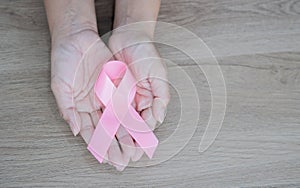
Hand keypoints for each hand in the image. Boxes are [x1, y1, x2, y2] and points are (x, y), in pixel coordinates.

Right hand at [50, 29, 140, 170]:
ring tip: (134, 148)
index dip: (98, 146)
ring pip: (119, 118)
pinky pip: (126, 102)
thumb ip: (67, 109)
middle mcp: (95, 103)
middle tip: (123, 160)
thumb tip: (74, 130)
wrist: (77, 38)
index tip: (107, 159)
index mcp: (80, 106)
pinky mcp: (117, 85)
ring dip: (126, 134)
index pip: (90, 131)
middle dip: (115, 145)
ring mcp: (107, 95)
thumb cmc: (64, 60)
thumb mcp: (60, 86)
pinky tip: (138, 127)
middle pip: (107, 129)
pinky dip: (132, 115)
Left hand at [108, 30, 169, 152]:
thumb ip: (161, 95)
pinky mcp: (110, 91)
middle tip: (123, 158)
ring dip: (116, 137)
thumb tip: (159, 116)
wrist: (128, 36)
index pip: (146, 122)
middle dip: (128, 142)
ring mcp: (123, 96)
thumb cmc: (146, 53)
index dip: (142, 137)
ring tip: (112, 151)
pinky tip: (102, 132)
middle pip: (132, 126)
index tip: (137, 149)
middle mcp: (136, 100)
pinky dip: (105, 122)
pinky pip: (107, 109)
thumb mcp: (159, 72)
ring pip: (119, 121)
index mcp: (150, 98)